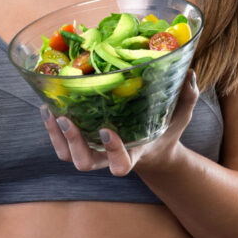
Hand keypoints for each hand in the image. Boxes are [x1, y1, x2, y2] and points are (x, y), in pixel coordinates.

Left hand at [40, 69, 200, 175]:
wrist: (150, 150)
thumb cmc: (164, 131)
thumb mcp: (179, 117)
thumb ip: (186, 98)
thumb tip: (190, 73)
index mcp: (134, 154)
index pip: (121, 164)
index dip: (112, 152)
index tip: (107, 130)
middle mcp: (108, 158)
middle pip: (84, 163)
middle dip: (73, 142)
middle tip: (66, 118)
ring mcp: (93, 152)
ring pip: (67, 156)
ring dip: (56, 136)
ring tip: (51, 111)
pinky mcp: (81, 144)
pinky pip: (60, 145)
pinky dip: (50, 128)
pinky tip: (47, 106)